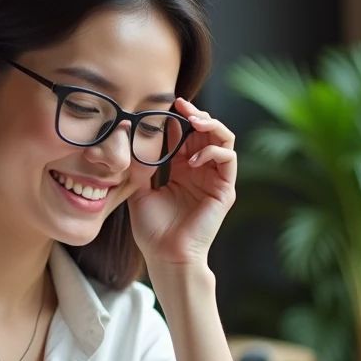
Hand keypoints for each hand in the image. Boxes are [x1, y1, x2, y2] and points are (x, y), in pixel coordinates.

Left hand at [128, 97, 236, 266]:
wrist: (165, 256)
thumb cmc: (152, 231)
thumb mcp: (140, 191)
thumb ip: (141, 166)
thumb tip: (132, 138)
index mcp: (183, 171)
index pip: (186, 135)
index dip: (179, 118)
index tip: (166, 105)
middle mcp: (202, 172)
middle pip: (207, 131)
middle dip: (196, 114)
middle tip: (180, 104)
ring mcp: (215, 180)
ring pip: (224, 139)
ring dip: (210, 125)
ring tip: (193, 120)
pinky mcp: (225, 190)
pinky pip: (228, 160)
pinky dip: (212, 151)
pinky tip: (192, 158)